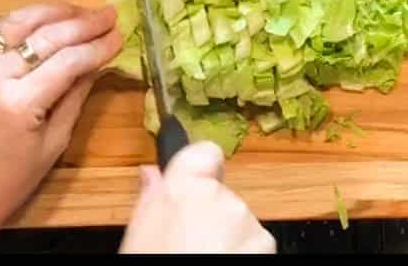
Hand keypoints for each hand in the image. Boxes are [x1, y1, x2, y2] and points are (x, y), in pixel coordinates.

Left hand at [0, 1, 122, 240]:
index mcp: (19, 104)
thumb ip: (75, 97)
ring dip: (56, 12)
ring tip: (85, 10)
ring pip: (21, 23)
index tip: (121, 35)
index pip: (67, 61)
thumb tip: (97, 63)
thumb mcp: (54, 143)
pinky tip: (53, 16)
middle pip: (46, 37)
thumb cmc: (11, 179)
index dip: (97, 47)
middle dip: (83, 24)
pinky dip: (30, 17)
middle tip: (111, 15)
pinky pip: (3, 29)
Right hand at [119, 141, 275, 253]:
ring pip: (238, 223)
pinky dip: (242, 254)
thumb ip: (151, 200)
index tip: (189, 188)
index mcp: (185, 188)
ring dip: (227, 239)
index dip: (199, 168)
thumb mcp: (139, 237)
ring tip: (203, 260)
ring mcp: (248, 223)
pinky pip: (254, 244)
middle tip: (186, 244)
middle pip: (220, 195)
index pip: (204, 152)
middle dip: (208, 216)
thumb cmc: (155, 261)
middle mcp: (222, 197)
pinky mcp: (268, 246)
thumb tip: (150, 174)